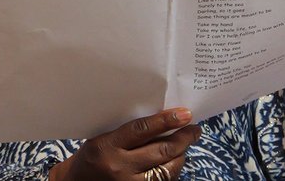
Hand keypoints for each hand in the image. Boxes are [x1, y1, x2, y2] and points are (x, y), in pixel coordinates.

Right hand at [50, 108, 200, 180]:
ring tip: (186, 143)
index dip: (165, 121)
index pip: (141, 130)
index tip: (184, 114)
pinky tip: (175, 160)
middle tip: (194, 129)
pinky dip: (173, 170)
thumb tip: (162, 122)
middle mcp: (119, 167)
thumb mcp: (101, 139)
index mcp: (106, 146)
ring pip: (167, 169)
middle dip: (183, 139)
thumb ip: (126, 133)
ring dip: (181, 155)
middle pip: (160, 151)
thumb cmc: (91, 158)